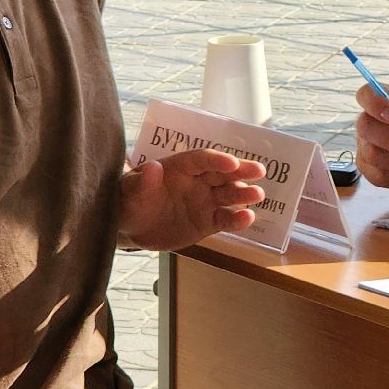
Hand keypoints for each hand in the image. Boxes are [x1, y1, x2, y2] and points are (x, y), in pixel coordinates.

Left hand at [118, 149, 264, 251]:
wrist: (132, 228)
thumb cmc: (129, 201)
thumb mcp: (129, 191)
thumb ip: (142, 181)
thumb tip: (153, 168)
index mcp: (180, 167)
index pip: (201, 160)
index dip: (217, 160)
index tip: (231, 163)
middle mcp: (197, 182)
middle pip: (222, 173)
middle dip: (241, 171)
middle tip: (259, 171)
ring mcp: (204, 202)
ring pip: (228, 195)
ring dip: (244, 194)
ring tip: (257, 195)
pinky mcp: (208, 223)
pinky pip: (225, 219)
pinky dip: (237, 220)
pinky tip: (248, 218)